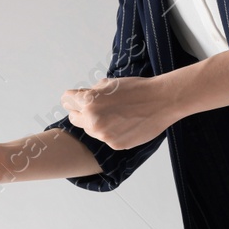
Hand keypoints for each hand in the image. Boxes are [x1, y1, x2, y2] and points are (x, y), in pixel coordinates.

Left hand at [61, 75, 179, 150]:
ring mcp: (104, 135)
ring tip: (114, 114)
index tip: (76, 98)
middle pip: (73, 118)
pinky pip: (105, 138)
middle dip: (80, 111)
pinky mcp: (115, 144)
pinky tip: (124, 123)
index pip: (66, 100)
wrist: (161, 101)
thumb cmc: (137, 89)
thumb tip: (82, 97)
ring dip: (95, 123)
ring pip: (89, 130)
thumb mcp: (109, 83)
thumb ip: (92, 92)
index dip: (73, 97)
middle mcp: (93, 121)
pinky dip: (110, 132)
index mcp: (89, 102)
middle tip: (93, 107)